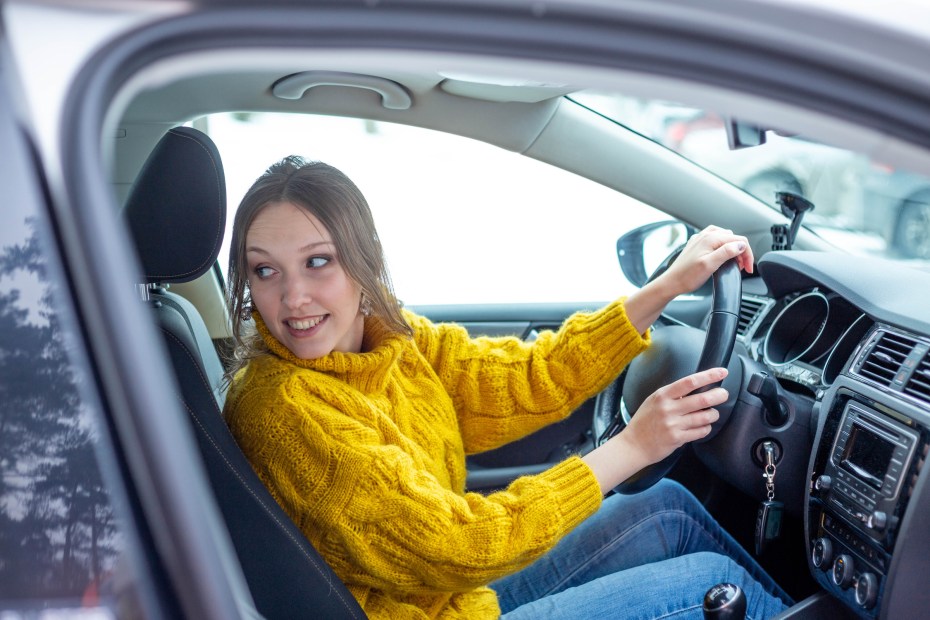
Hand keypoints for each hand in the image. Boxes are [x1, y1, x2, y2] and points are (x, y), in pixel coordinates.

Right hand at [582, 367, 727, 493]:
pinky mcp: (677, 438)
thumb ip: (672, 394)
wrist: (633, 445)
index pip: (690, 382)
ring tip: (712, 414)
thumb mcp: (653, 401)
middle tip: (723, 394)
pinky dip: (706, 428)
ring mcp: (673, 424)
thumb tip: (695, 387)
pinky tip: (703, 426)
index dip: (709, 376)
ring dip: (713, 414)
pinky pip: (701, 431)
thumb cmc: (644, 422)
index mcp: (663, 395)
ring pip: (705, 416)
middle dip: (718, 395)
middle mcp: (668, 408)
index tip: (721, 372)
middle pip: (702, 399)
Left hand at [660, 225, 753, 296]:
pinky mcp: (697, 245)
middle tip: (742, 267)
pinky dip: (723, 247)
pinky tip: (722, 256)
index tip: (748, 268)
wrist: (671, 282)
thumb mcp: (710, 265)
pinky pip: (715, 241)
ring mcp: (701, 239)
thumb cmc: (687, 276)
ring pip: (725, 238)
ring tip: (733, 262)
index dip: (747, 254)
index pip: (739, 240)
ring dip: (733, 248)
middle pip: (733, 238)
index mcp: (710, 238)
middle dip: (741, 252)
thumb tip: (740, 245)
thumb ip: (726, 252)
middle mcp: (706, 235)